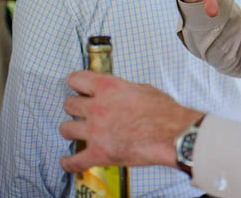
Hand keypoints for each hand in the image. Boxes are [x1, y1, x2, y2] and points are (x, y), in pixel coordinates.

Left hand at [60, 71, 203, 171]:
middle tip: (80, 110)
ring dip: (71, 130)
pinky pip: (74, 161)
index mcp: (109, 88)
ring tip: (76, 131)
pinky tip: (69, 160)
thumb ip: (123, 90)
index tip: (76, 86)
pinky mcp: (99, 153)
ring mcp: (96, 131)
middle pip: (69, 104)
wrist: (174, 134)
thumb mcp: (144, 89)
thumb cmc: (165, 113)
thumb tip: (117, 94)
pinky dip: (69, 162)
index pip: (77, 79)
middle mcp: (98, 108)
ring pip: (66, 129)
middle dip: (74, 107)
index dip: (76, 83)